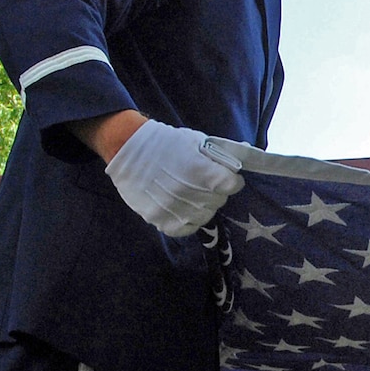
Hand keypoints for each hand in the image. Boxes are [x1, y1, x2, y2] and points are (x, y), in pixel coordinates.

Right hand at [103, 118, 243, 235]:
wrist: (128, 148)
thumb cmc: (166, 142)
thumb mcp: (196, 141)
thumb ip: (218, 155)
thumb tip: (240, 161)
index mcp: (202, 171)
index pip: (232, 185)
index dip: (232, 180)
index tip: (227, 177)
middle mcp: (190, 192)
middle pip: (219, 200)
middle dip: (217, 192)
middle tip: (205, 183)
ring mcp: (175, 209)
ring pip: (205, 216)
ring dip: (204, 207)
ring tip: (194, 195)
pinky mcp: (161, 220)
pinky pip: (186, 229)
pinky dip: (188, 221)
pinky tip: (185, 209)